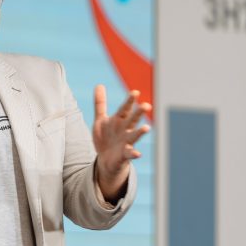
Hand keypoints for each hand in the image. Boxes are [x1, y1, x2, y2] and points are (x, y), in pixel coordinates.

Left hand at [92, 85, 150, 201]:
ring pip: (134, 136)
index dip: (129, 101)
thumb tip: (99, 85)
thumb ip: (100, 103)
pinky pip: (130, 154)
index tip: (135, 92)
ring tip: (146, 128)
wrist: (105, 160)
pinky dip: (133, 154)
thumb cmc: (106, 137)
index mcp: (119, 120)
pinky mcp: (124, 155)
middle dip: (139, 113)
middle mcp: (125, 130)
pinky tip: (137, 153)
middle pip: (132, 120)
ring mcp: (126, 142)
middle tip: (146, 105)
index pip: (125, 109)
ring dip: (140, 132)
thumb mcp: (100, 120)